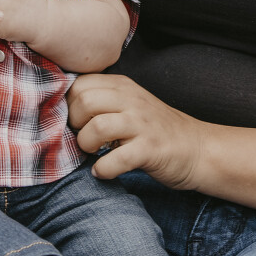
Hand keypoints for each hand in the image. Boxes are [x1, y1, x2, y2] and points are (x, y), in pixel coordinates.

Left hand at [67, 74, 206, 189]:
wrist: (196, 148)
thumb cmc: (154, 130)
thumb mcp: (129, 104)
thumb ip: (101, 100)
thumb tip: (59, 109)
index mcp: (123, 86)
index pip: (80, 84)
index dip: (68, 105)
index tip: (75, 122)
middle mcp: (132, 100)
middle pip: (84, 101)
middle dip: (74, 125)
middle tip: (83, 138)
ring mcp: (142, 124)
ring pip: (96, 127)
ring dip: (86, 145)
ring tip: (92, 153)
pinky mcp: (150, 150)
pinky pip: (115, 159)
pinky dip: (103, 169)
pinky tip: (103, 171)